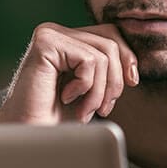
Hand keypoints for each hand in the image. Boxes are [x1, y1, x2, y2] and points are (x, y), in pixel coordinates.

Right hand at [0, 22, 138, 123]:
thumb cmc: (58, 117)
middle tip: (103, 108)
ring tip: (83, 110)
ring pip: (102, 55)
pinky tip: (66, 98)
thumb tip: (134, 64)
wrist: (32, 135)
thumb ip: (108, 69)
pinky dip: (86, 86)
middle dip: (115, 80)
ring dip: (99, 91)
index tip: (132, 83)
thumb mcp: (92, 89)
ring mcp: (49, 34)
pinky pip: (88, 60)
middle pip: (111, 42)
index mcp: (67, 39)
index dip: (127, 58)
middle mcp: (56, 32)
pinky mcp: (46, 43)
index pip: (111, 34)